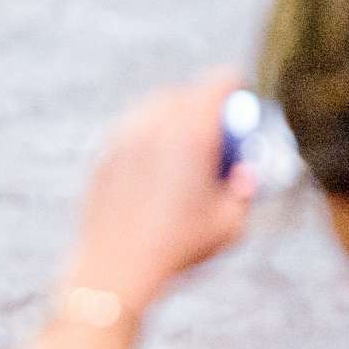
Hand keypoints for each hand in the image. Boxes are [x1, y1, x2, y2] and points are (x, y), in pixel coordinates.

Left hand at [67, 71, 258, 313]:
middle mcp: (153, 126)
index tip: (242, 104)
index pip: (218, 81)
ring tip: (185, 152)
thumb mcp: (231, 222)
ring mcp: (121, 137)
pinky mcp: (102, 154)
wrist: (115, 267)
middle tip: (215, 132)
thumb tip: (247, 169)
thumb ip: (245, 188)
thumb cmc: (179, 247)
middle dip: (203, 105)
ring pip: (152, 108)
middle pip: (183, 92)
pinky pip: (129, 131)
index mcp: (191, 134)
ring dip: (172, 119)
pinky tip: (155, 169)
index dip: (235, 88)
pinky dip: (146, 138)